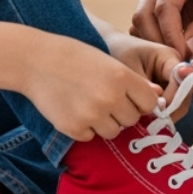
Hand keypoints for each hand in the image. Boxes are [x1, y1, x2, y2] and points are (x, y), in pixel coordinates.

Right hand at [20, 33, 162, 141]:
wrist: (35, 60)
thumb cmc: (74, 57)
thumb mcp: (108, 61)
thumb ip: (132, 81)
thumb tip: (157, 98)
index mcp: (122, 77)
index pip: (149, 102)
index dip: (141, 101)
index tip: (130, 97)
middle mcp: (110, 98)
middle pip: (132, 119)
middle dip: (122, 112)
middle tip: (103, 98)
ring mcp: (92, 115)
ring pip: (114, 131)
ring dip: (105, 122)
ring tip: (88, 103)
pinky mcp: (74, 128)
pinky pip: (91, 137)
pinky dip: (85, 128)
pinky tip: (73, 109)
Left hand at [102, 28, 192, 118]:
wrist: (113, 47)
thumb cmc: (120, 52)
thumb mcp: (128, 66)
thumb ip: (144, 84)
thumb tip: (159, 104)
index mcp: (169, 57)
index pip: (181, 80)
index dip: (173, 97)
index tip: (157, 110)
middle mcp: (176, 68)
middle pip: (184, 94)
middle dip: (171, 109)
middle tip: (154, 121)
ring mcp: (172, 80)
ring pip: (179, 102)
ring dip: (167, 114)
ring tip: (149, 122)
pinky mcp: (167, 89)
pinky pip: (170, 104)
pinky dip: (161, 113)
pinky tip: (147, 119)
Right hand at [132, 0, 192, 60]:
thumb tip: (186, 52)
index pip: (164, 8)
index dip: (170, 36)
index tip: (182, 57)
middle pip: (144, 15)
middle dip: (158, 41)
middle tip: (177, 62)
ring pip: (142, 23)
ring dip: (154, 43)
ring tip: (175, 59)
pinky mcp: (157, 5)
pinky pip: (147, 26)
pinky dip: (155, 41)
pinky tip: (171, 53)